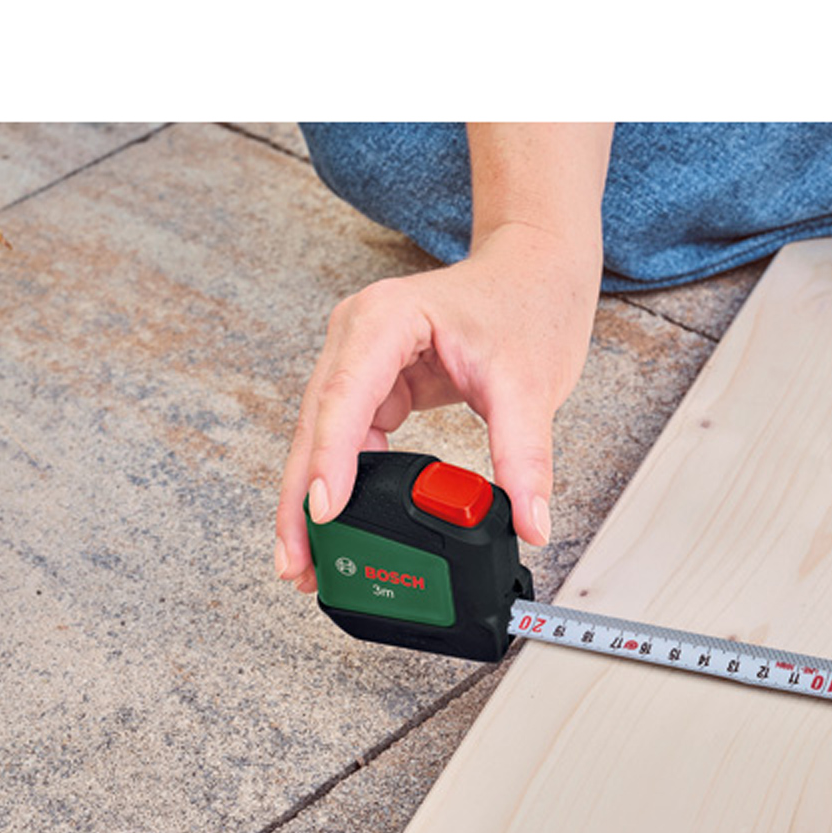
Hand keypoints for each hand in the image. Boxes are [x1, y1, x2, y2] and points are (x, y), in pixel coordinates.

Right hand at [275, 223, 600, 593]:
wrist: (535, 268)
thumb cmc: (525, 302)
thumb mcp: (530, 385)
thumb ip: (525, 458)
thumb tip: (529, 523)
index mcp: (385, 320)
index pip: (344, 399)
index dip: (329, 461)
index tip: (323, 514)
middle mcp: (357, 336)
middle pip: (314, 427)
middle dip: (301, 498)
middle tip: (297, 564)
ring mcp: (359, 360)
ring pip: (320, 440)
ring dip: (311, 498)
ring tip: (307, 562)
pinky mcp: (372, 384)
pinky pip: (345, 441)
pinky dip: (338, 483)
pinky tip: (334, 526)